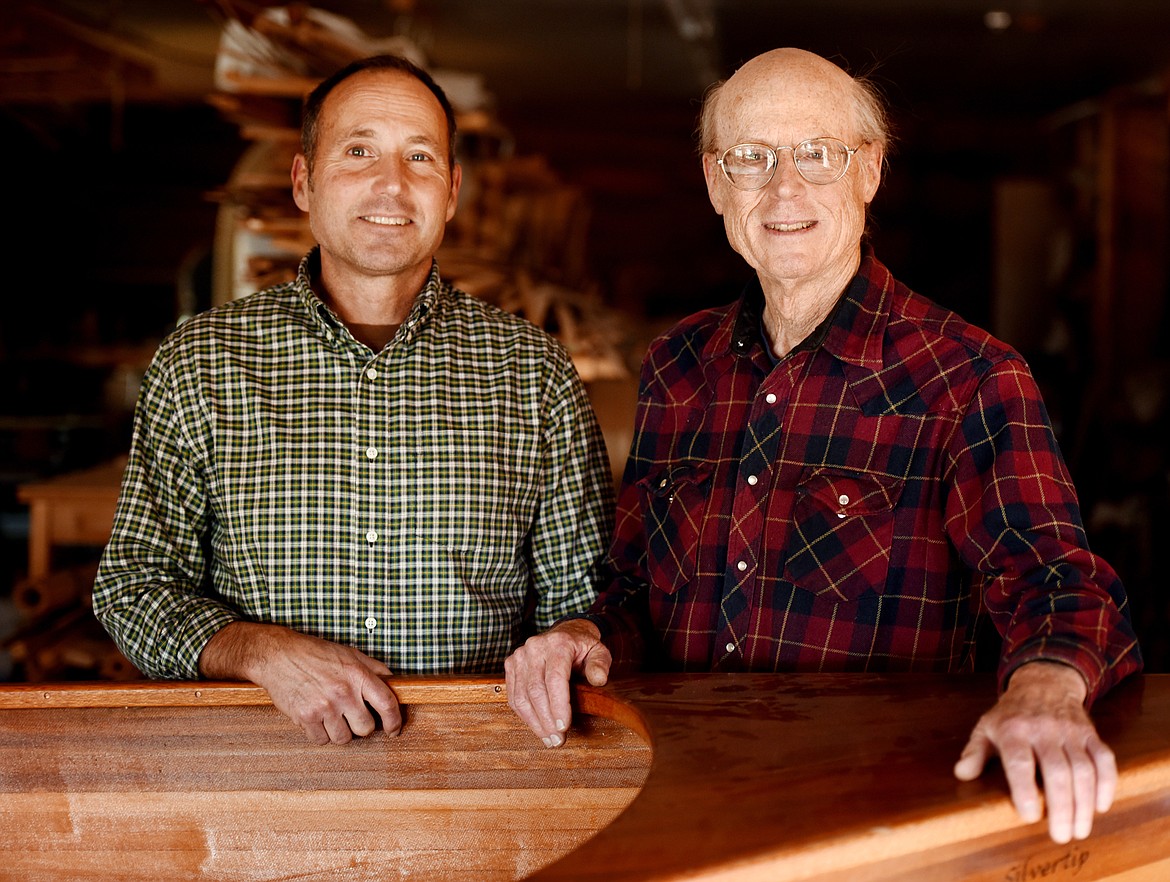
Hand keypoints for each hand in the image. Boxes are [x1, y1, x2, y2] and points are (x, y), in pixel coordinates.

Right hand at [199, 622, 401, 744]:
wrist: (279, 655)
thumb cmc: (316, 653)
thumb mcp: (350, 654)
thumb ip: (374, 669)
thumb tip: (393, 683)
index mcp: (358, 675)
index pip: (387, 704)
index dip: (394, 721)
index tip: (393, 729)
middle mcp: (343, 692)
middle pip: (365, 728)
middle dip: (362, 726)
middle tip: (353, 717)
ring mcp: (324, 707)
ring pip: (343, 738)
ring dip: (340, 731)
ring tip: (332, 715)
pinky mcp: (305, 717)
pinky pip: (321, 740)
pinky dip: (320, 734)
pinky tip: (317, 718)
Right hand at [504, 619, 610, 746]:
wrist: (565, 634)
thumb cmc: (583, 648)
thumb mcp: (599, 652)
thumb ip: (600, 665)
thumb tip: (598, 679)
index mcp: (558, 643)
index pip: (555, 678)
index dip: (558, 705)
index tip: (565, 727)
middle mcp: (535, 647)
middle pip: (536, 690)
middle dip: (547, 720)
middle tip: (558, 740)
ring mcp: (520, 656)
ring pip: (522, 696)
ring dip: (535, 722)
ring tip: (549, 739)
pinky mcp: (511, 665)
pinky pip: (514, 696)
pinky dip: (524, 715)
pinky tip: (537, 727)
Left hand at [954, 661, 1115, 842]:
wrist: (1043, 682)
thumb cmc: (1010, 714)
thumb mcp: (986, 727)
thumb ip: (975, 752)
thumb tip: (962, 774)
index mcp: (1013, 729)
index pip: (1020, 762)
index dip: (1025, 791)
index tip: (1029, 817)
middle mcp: (1044, 729)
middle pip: (1057, 772)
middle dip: (1061, 808)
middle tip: (1060, 836)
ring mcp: (1070, 731)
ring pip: (1083, 770)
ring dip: (1084, 804)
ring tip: (1080, 830)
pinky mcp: (1091, 734)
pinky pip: (1104, 760)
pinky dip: (1107, 784)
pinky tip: (1101, 807)